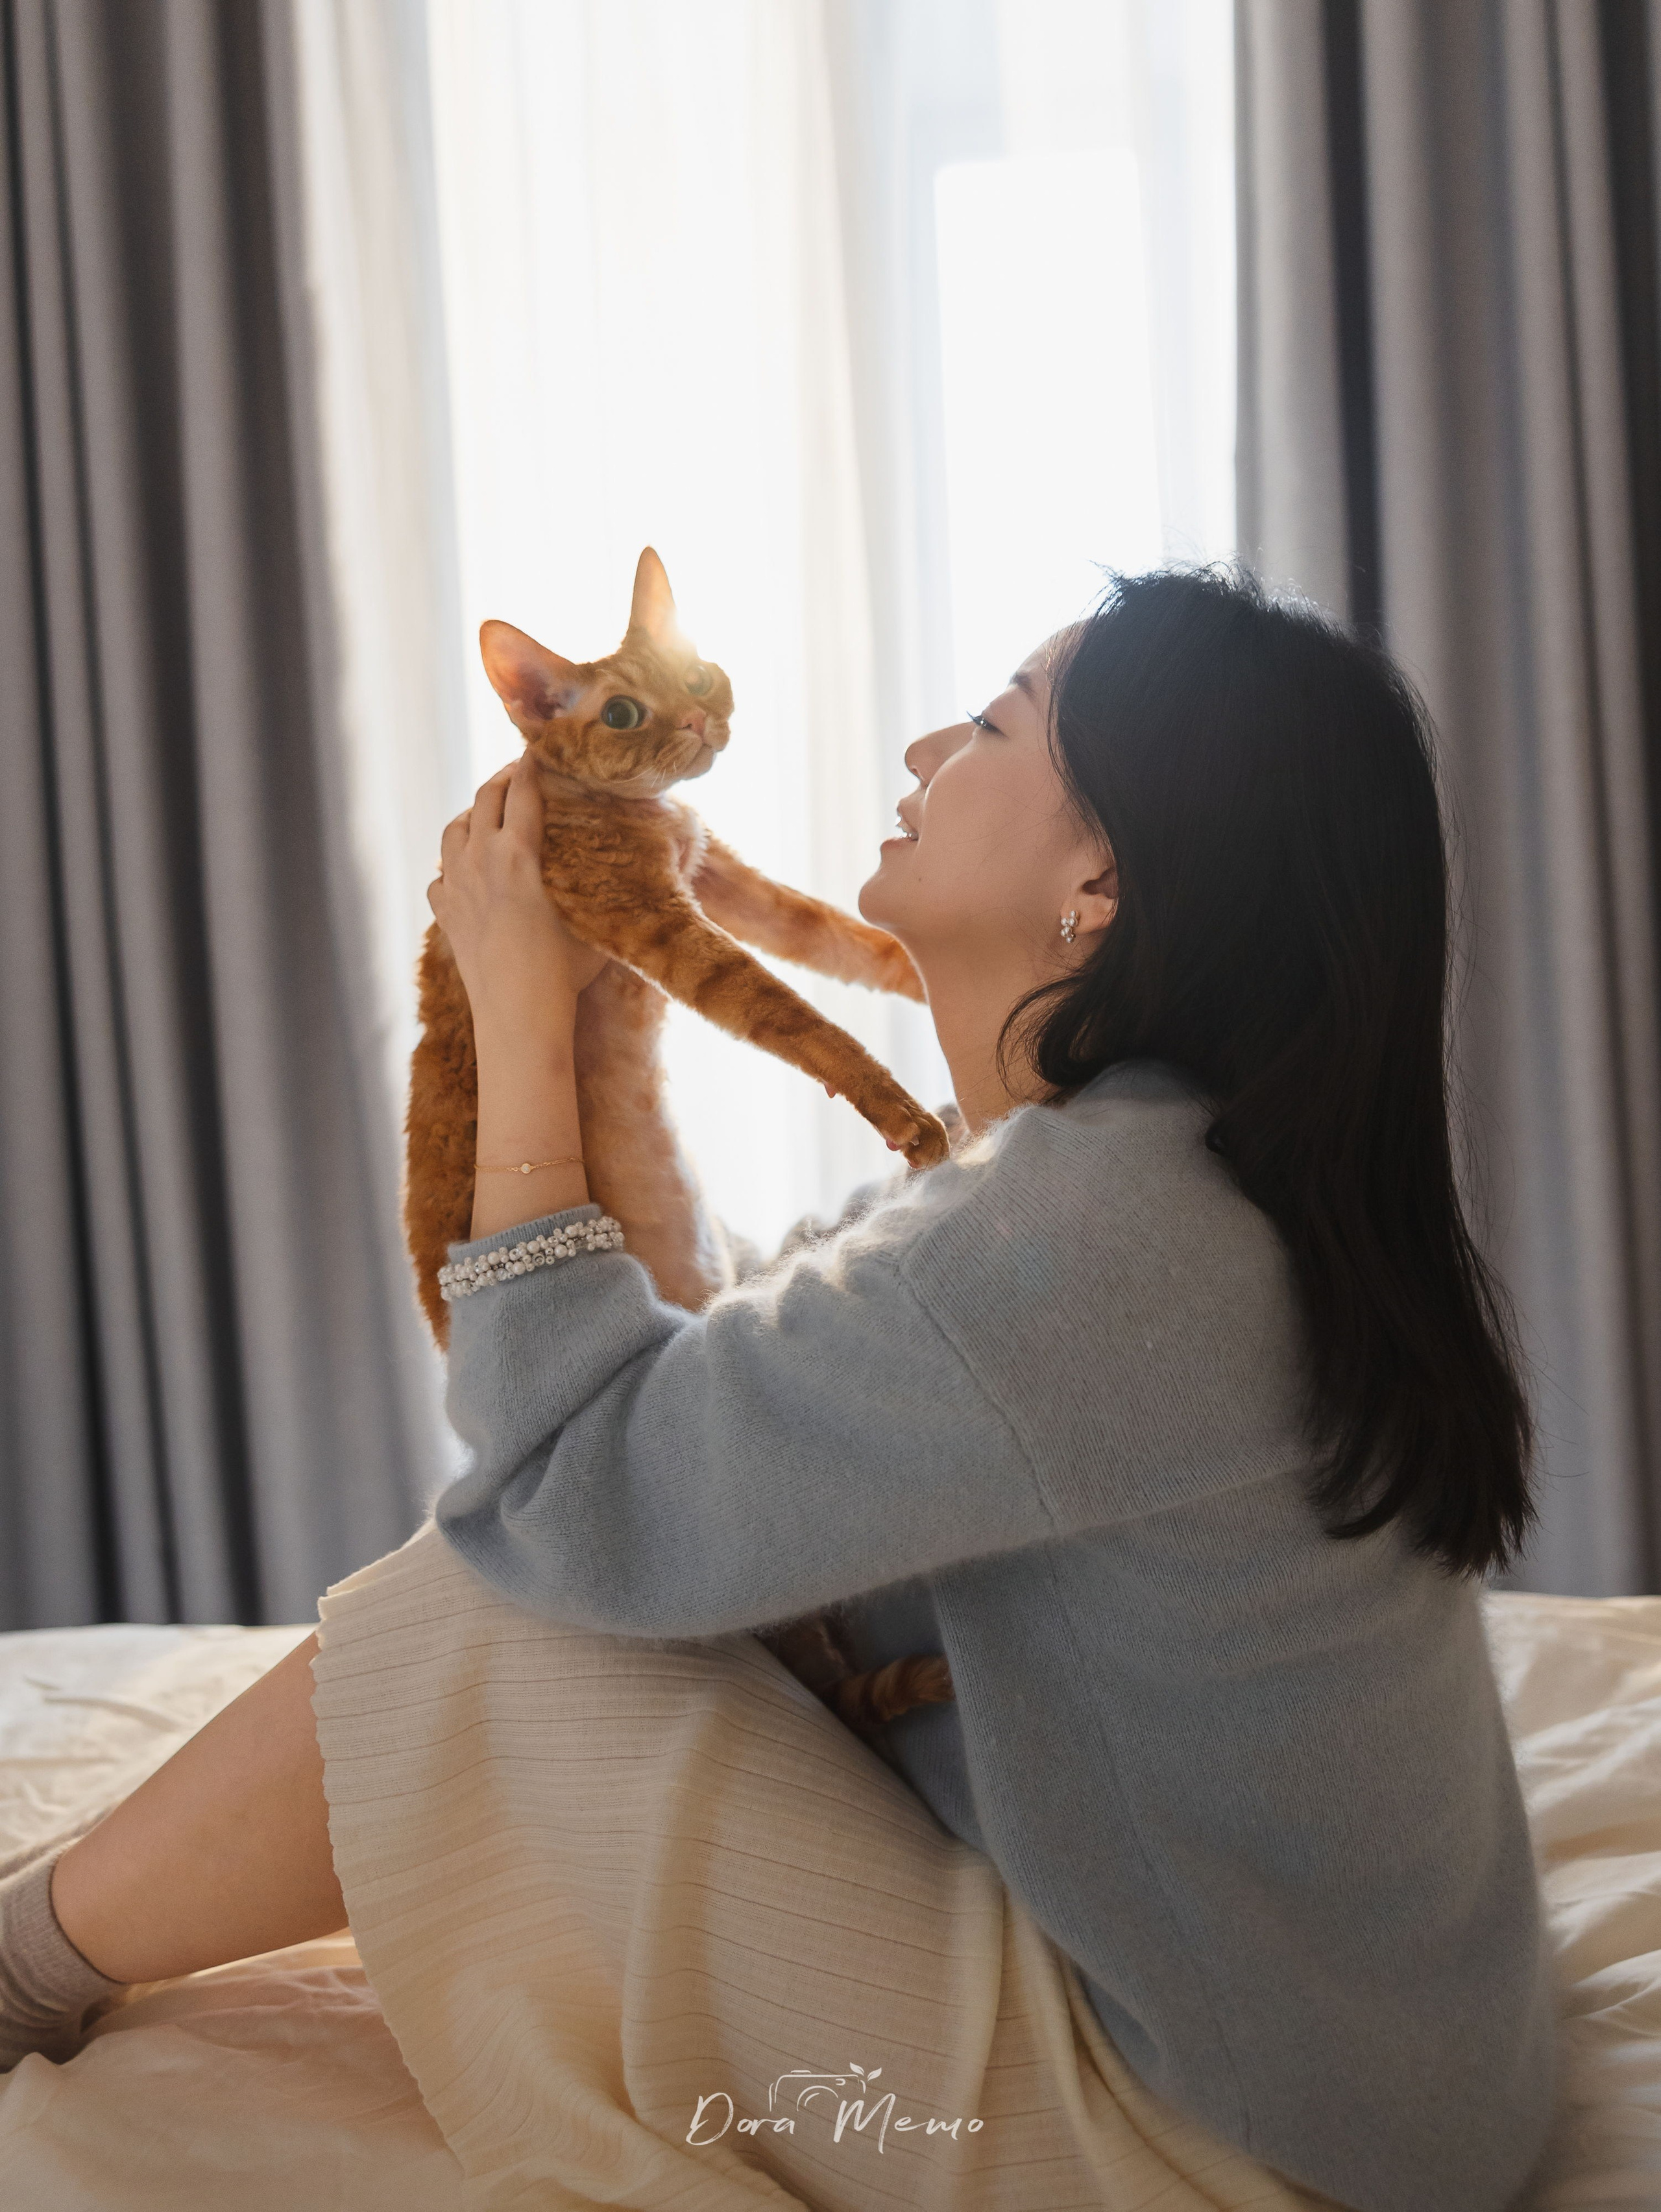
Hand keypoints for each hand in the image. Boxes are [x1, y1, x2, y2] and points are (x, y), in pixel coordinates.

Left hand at [427, 754, 609, 1036]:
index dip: (533, 765)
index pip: (524, 790)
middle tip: (518, 774)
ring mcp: (457, 885)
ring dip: (472, 815)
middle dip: (503, 779)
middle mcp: (481, 859)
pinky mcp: (445, 913)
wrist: (517, 1014)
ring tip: (487, 815)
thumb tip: (662, 868)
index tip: (540, 751)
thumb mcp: (596, 921)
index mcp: (520, 853)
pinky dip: (454, 866)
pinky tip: (467, 873)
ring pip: (454, 830)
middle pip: (485, 798)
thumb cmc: (565, 972)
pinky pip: (441, 876)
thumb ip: (613, 889)